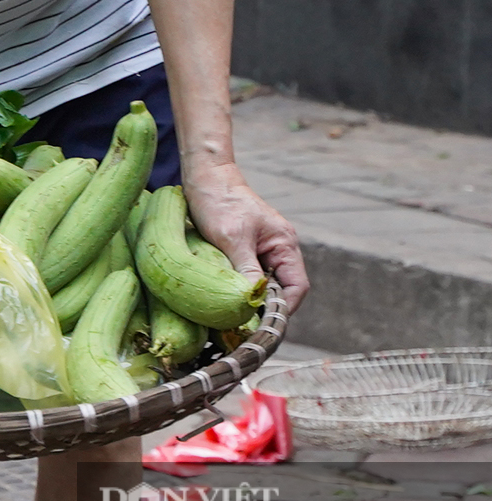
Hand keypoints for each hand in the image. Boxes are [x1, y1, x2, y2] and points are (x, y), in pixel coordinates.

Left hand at [183, 162, 307, 313]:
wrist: (204, 177)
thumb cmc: (219, 201)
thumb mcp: (231, 237)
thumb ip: (246, 268)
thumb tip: (254, 299)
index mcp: (284, 244)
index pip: (296, 286)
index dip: (283, 308)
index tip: (263, 324)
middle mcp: (279, 248)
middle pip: (281, 288)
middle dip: (267, 305)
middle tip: (246, 323)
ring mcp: (262, 248)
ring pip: (264, 282)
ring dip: (252, 295)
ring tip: (235, 312)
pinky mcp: (245, 248)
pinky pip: (249, 273)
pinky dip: (241, 285)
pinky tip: (226, 293)